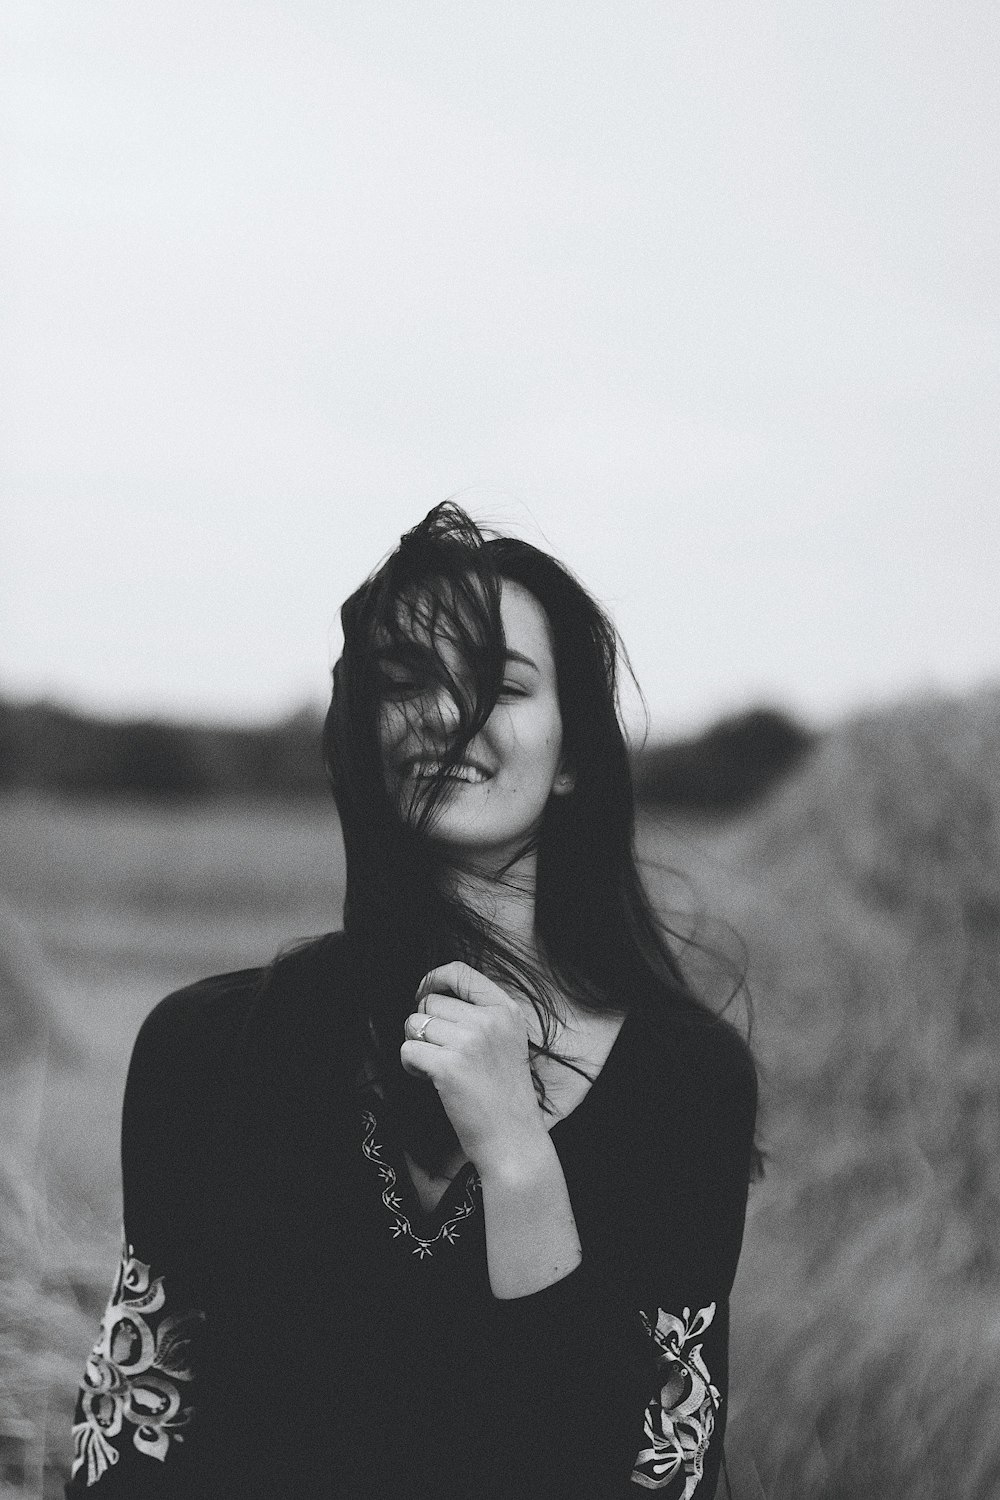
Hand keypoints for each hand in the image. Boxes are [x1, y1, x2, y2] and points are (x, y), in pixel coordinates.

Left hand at [400, 962, 549, 1175]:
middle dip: (425, 1025)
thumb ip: (480, 1015)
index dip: (433, 978)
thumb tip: (431, 995)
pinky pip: (408, 1050)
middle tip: (439, 1052)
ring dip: (417, 1045)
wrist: (514, 1140)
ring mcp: (470, 1041)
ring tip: (435, 1067)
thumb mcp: (508, 1041)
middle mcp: (489, 1020)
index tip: (423, 993)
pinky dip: (411, 1065)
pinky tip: (428, 1079)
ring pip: (415, 1024)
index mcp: (506, 1010)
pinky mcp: (449, 1066)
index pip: (460, 971)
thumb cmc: (504, 1095)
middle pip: (431, 1001)